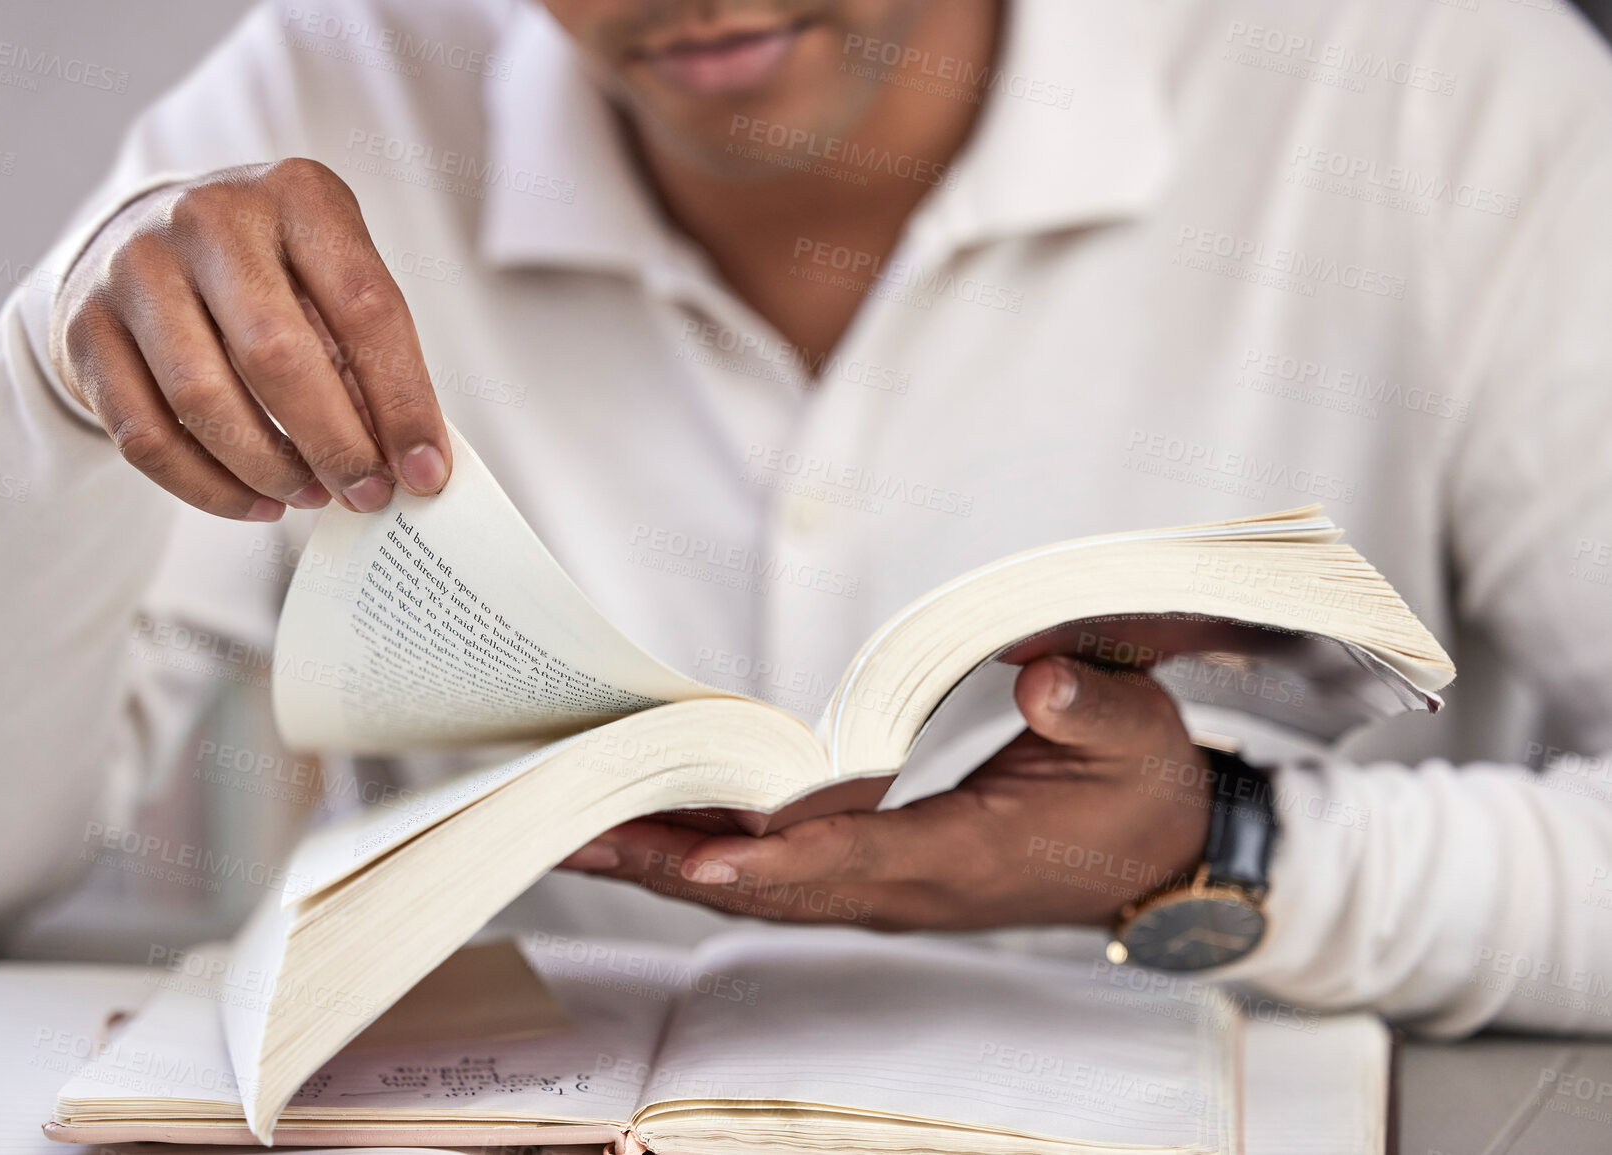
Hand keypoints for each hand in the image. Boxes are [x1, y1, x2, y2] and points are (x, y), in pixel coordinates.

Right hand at [50, 158, 450, 521]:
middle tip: (368, 494)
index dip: (403, 401)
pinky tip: (255, 503)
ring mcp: (136, 269)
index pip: (365, 307)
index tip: (426, 470)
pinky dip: (208, 489)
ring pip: (204, 401)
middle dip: (334, 444)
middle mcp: (209, 219)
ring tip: (311, 497)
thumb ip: (366, 357)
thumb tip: (406, 461)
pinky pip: (146, 436)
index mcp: (297, 195)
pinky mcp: (86, 328)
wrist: (139, 238)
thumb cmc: (266, 272)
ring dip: (270, 470)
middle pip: (277, 355)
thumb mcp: (328, 281)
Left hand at [559, 657, 1213, 929]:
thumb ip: (1097, 710)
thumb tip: (1042, 681)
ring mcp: (884, 887)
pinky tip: (647, 824)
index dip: (779, 859)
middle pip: (772, 885)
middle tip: (571, 832)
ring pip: (759, 884)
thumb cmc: (1138, 791)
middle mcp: (908, 886)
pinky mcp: (872, 872)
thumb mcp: (1140, 740)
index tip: (702, 857)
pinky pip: (773, 870)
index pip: (858, 861)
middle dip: (670, 864)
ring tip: (574, 827)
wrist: (1152, 855)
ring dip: (668, 861)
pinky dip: (704, 851)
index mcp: (968, 857)